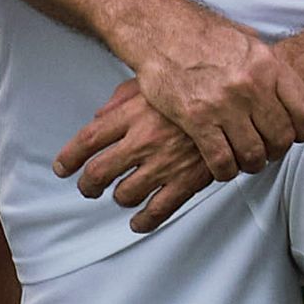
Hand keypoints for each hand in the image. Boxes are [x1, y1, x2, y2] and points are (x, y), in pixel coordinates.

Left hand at [53, 85, 236, 230]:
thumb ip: (122, 98)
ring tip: (121, 194)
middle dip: (87, 184)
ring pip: (125, 194)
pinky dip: (143, 221)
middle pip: (99, 172)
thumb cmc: (196, 86)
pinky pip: (158, 211)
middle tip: (88, 187)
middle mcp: (143, 140)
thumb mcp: (155, 81)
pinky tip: (138, 222)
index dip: (69, 158)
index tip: (62, 168)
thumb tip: (98, 116)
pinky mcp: (188, 180)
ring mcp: (165, 163)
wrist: (241, 97)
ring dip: (118, 197)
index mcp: (133, 114)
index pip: (87, 140)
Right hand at [117, 6, 303, 181]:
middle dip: (276, 150)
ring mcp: (224, 104)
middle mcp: (251, 85)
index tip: (296, 135)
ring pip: (253, 153)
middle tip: (268, 152)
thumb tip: (283, 77)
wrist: (161, 30)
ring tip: (246, 161)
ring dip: (252, 164)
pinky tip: (223, 167)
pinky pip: (221, 159)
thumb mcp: (246, 39)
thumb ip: (267, 62)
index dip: (303, 130)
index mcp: (268, 65)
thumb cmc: (201, 33)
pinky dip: (225, 170)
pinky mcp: (196, 119)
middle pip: (280, 136)